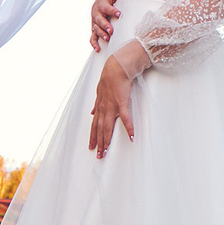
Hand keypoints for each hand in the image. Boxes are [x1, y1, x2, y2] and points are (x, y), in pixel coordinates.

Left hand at [88, 43, 149, 158]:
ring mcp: (112, 107)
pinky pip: (125, 119)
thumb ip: (96, 104)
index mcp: (99, 107)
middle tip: (98, 155)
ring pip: (108, 127)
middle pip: (100, 130)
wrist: (116, 69)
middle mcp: (104, 109)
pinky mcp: (122, 103)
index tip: (91, 147)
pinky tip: (132, 136)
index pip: (95, 126)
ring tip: (107, 151)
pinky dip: (128, 128)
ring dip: (107, 140)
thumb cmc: (109, 79)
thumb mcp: (99, 92)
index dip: (93, 137)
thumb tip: (92, 112)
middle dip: (98, 143)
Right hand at [90, 0, 121, 51]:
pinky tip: (98, 49)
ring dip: (101, 34)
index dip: (112, 11)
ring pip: (96, 29)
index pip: (107, 8)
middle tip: (111, 31)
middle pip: (99, 21)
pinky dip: (94, 43)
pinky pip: (92, 37)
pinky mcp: (94, 30)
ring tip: (107, 39)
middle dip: (105, 26)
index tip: (118, 14)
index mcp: (101, 6)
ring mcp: (95, 23)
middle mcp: (96, 15)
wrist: (98, 4)